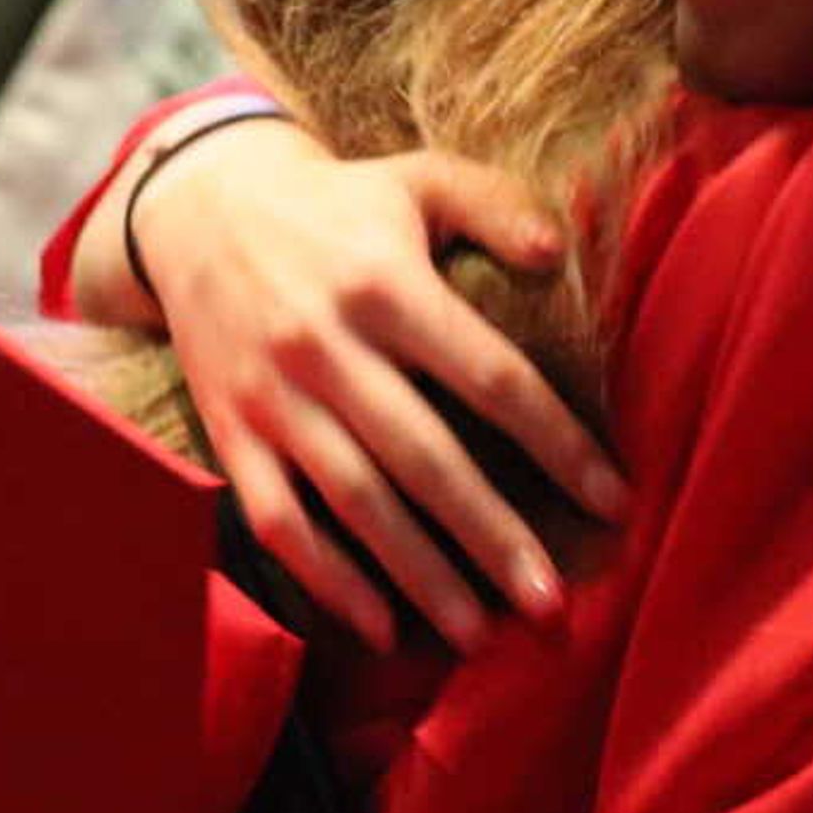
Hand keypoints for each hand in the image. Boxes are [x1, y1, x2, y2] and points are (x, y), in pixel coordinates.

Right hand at [132, 124, 628, 652]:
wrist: (198, 208)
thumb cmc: (337, 203)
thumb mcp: (418, 178)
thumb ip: (495, 206)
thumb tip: (560, 252)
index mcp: (387, 284)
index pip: (492, 378)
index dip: (558, 445)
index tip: (614, 502)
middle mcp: (328, 346)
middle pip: (427, 459)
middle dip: (495, 537)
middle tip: (554, 602)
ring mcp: (274, 396)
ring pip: (355, 502)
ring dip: (421, 575)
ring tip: (480, 634)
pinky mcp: (231, 431)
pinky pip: (278, 519)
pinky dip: (327, 579)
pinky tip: (382, 628)